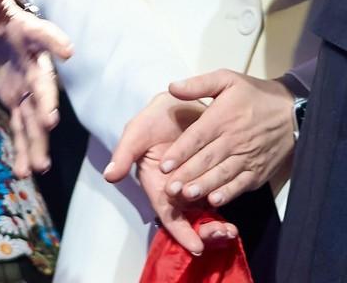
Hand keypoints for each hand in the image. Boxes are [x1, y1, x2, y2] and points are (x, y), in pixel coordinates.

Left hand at [0, 0, 73, 176]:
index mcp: (28, 32)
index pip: (44, 35)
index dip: (54, 41)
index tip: (67, 51)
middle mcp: (33, 61)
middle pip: (43, 84)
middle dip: (46, 102)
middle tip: (49, 120)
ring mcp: (26, 83)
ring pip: (34, 114)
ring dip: (37, 139)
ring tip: (40, 165)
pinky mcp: (15, 98)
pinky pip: (20, 126)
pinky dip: (23, 148)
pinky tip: (26, 171)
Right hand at [104, 91, 238, 254]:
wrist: (178, 99)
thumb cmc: (154, 118)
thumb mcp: (137, 131)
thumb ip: (124, 153)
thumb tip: (109, 176)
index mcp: (156, 184)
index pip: (168, 214)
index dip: (181, 232)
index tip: (197, 247)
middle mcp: (175, 189)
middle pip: (189, 219)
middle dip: (205, 231)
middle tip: (222, 234)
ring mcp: (194, 183)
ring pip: (205, 211)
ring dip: (217, 225)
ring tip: (230, 231)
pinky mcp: (211, 174)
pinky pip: (219, 194)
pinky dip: (226, 203)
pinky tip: (237, 211)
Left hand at [157, 70, 296, 208]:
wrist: (294, 112)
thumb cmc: (255, 95)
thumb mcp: (227, 79)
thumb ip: (198, 84)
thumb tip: (172, 87)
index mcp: (223, 118)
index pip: (197, 137)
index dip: (180, 152)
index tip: (164, 164)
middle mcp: (234, 140)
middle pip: (207, 160)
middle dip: (187, 175)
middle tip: (169, 188)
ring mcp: (248, 158)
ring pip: (222, 174)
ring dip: (204, 186)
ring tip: (187, 195)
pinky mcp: (259, 172)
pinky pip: (241, 184)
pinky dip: (228, 193)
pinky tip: (215, 201)